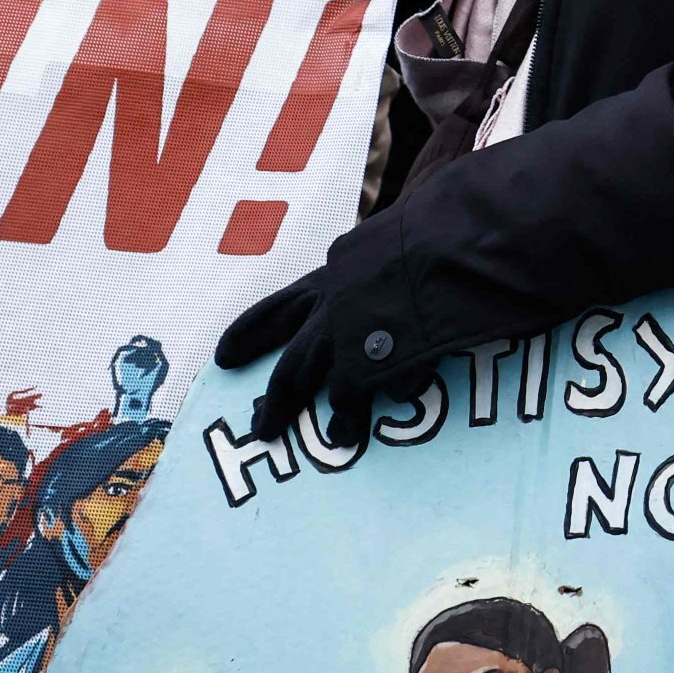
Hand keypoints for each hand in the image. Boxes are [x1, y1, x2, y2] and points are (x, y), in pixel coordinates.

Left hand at [215, 200, 434, 452]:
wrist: (450, 244)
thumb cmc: (434, 232)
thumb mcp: (390, 242)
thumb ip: (374, 266)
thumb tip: (374, 276)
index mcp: (330, 278)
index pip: (276, 310)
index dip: (248, 334)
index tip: (223, 357)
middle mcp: (331, 312)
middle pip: (293, 366)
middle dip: (278, 402)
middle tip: (263, 428)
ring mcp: (351, 341)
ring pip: (331, 388)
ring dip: (337, 417)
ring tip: (340, 439)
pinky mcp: (377, 365)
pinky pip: (373, 393)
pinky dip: (380, 405)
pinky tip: (392, 414)